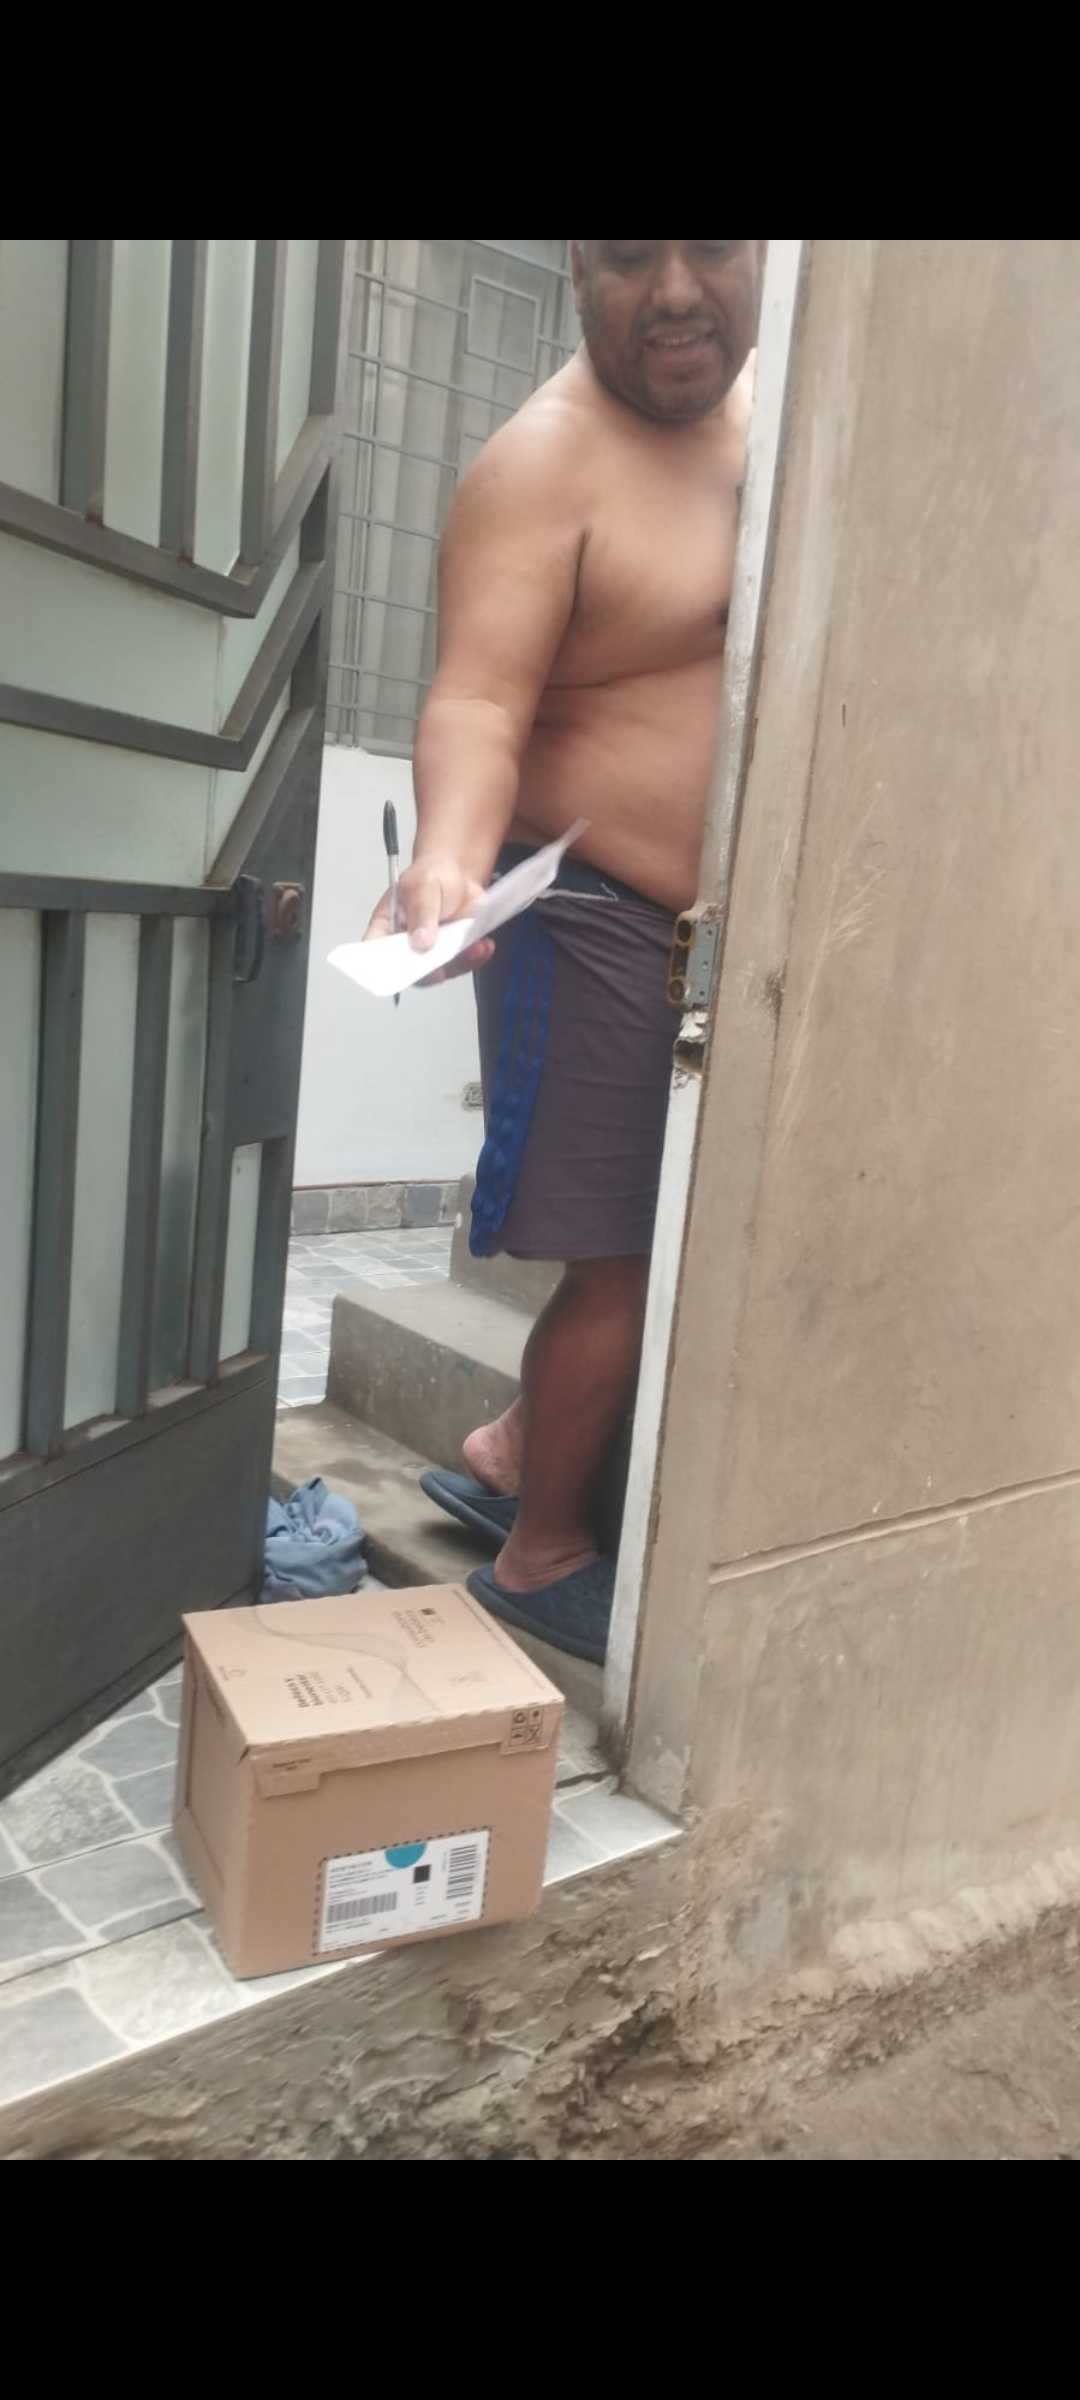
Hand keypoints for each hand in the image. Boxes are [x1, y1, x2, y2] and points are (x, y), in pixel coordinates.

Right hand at [364, 856, 494, 984]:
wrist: (458, 875)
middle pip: (411, 971)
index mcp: (388, 928)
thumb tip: (420, 941)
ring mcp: (432, 953)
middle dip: (430, 972)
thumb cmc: (430, 876)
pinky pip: (463, 964)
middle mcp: (407, 946)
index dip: (382, 967)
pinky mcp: (454, 954)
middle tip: (442, 966)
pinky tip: (483, 945)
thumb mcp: (422, 886)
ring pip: (442, 971)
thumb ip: (421, 912)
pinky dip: (475, 957)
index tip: (399, 969)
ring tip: (474, 947)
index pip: (376, 953)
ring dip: (459, 963)